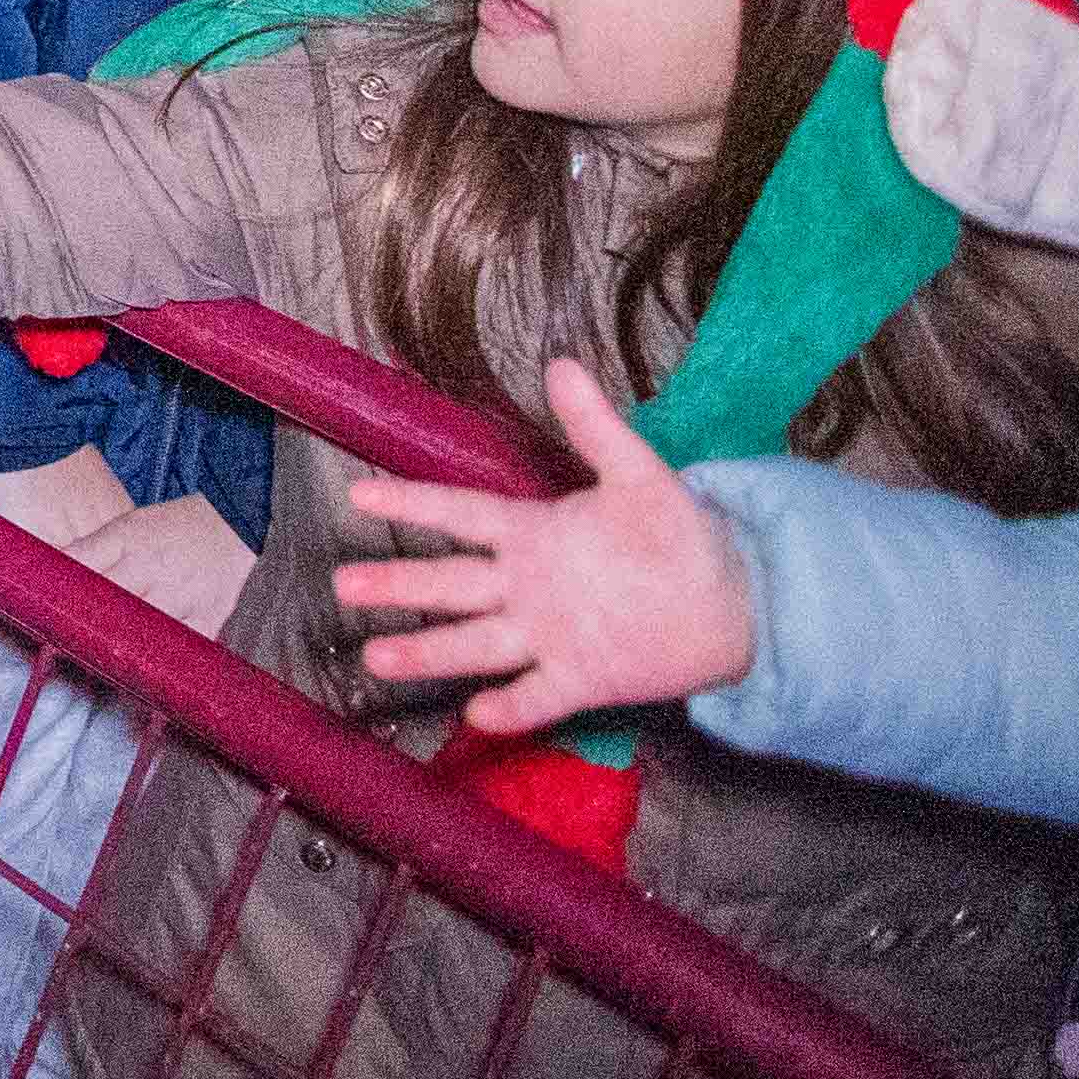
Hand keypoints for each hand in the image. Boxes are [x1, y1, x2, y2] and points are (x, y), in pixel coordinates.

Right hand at [332, 357, 755, 735]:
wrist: (733, 604)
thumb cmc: (678, 535)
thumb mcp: (638, 475)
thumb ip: (595, 427)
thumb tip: (562, 364)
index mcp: (532, 533)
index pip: (458, 515)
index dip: (410, 505)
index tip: (358, 497)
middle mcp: (526, 586)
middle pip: (450, 584)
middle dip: (397, 585)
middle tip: (345, 584)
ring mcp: (548, 636)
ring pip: (476, 644)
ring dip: (429, 651)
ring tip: (378, 657)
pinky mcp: (582, 679)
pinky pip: (538, 696)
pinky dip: (510, 706)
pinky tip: (477, 714)